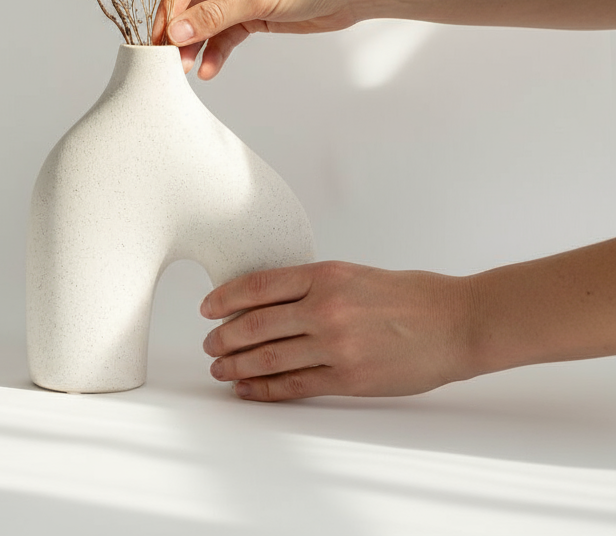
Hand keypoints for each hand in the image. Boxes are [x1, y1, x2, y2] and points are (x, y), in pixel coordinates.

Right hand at [151, 0, 366, 77]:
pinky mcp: (250, 12)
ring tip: (186, 69)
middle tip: (168, 60)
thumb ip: (214, 16)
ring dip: (196, 45)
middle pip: (189, 3)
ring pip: (205, 22)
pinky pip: (224, 34)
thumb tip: (176, 32)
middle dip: (180, 32)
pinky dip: (216, 51)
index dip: (169, 11)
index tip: (160, 40)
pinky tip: (209, 69)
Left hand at [200, 261, 475, 400]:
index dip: (224, 298)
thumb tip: (265, 302)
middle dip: (224, 337)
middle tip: (209, 344)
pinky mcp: (349, 378)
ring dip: (236, 365)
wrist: (458, 324)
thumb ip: (312, 287)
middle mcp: (326, 309)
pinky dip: (264, 389)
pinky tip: (247, 388)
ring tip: (219, 368)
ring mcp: (336, 346)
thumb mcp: (354, 275)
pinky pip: (294, 385)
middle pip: (255, 325)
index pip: (257, 286)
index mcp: (325, 276)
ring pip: (269, 358)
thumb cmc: (410, 296)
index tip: (207, 308)